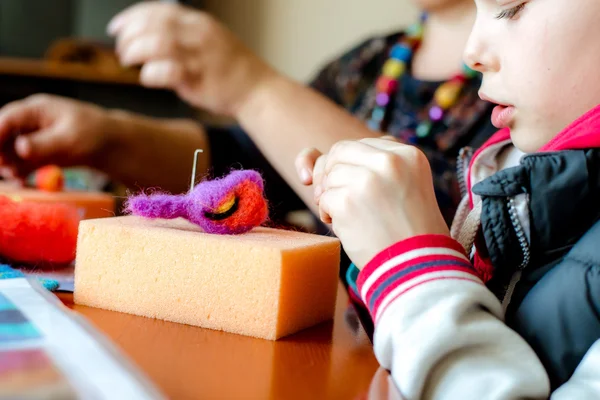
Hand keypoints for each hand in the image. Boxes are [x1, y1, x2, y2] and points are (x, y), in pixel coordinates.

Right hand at [0, 94, 114, 178]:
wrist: (110, 145)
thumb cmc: (93, 134)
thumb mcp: (69, 139)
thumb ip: (43, 144)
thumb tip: (20, 148)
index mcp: (37, 109)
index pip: (8, 119)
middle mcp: (31, 121)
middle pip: (4, 134)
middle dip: (1, 151)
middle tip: (4, 169)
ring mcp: (33, 137)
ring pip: (10, 150)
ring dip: (8, 164)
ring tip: (15, 177)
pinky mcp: (39, 152)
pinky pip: (21, 162)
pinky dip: (19, 171)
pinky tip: (20, 182)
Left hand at [108, 2, 276, 115]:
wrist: (259, 90)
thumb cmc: (232, 71)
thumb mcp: (209, 41)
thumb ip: (182, 37)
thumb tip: (148, 38)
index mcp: (200, 22)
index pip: (158, 10)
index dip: (131, 17)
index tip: (116, 28)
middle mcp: (199, 34)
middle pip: (153, 23)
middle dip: (129, 34)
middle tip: (121, 48)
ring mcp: (200, 56)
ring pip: (156, 43)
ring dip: (135, 51)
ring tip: (128, 61)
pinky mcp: (200, 79)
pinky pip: (166, 71)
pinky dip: (151, 74)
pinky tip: (149, 78)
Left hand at [296, 138, 449, 267]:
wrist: (418, 267)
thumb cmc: (405, 230)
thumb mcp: (400, 185)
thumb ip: (363, 164)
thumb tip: (307, 159)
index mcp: (407, 154)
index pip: (360, 145)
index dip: (347, 165)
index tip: (353, 186)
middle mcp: (389, 161)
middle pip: (338, 153)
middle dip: (331, 175)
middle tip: (341, 199)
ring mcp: (367, 180)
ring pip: (329, 176)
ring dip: (331, 198)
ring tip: (351, 217)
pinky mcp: (348, 201)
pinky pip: (323, 198)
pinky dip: (328, 214)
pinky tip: (345, 226)